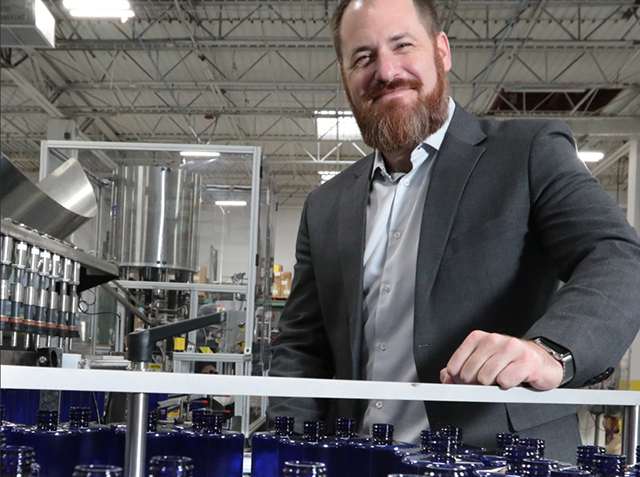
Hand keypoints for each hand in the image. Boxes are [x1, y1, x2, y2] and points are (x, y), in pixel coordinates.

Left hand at [439, 330, 562, 389]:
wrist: (541, 360)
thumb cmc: (509, 362)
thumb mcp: (481, 363)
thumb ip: (460, 370)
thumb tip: (446, 379)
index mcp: (478, 338)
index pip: (454, 366)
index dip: (458, 380)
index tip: (466, 382)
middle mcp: (493, 340)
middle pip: (469, 374)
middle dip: (476, 384)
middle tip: (489, 381)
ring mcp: (510, 348)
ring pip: (486, 378)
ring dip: (494, 385)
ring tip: (503, 378)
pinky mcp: (526, 360)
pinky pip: (505, 381)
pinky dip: (509, 385)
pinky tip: (516, 378)